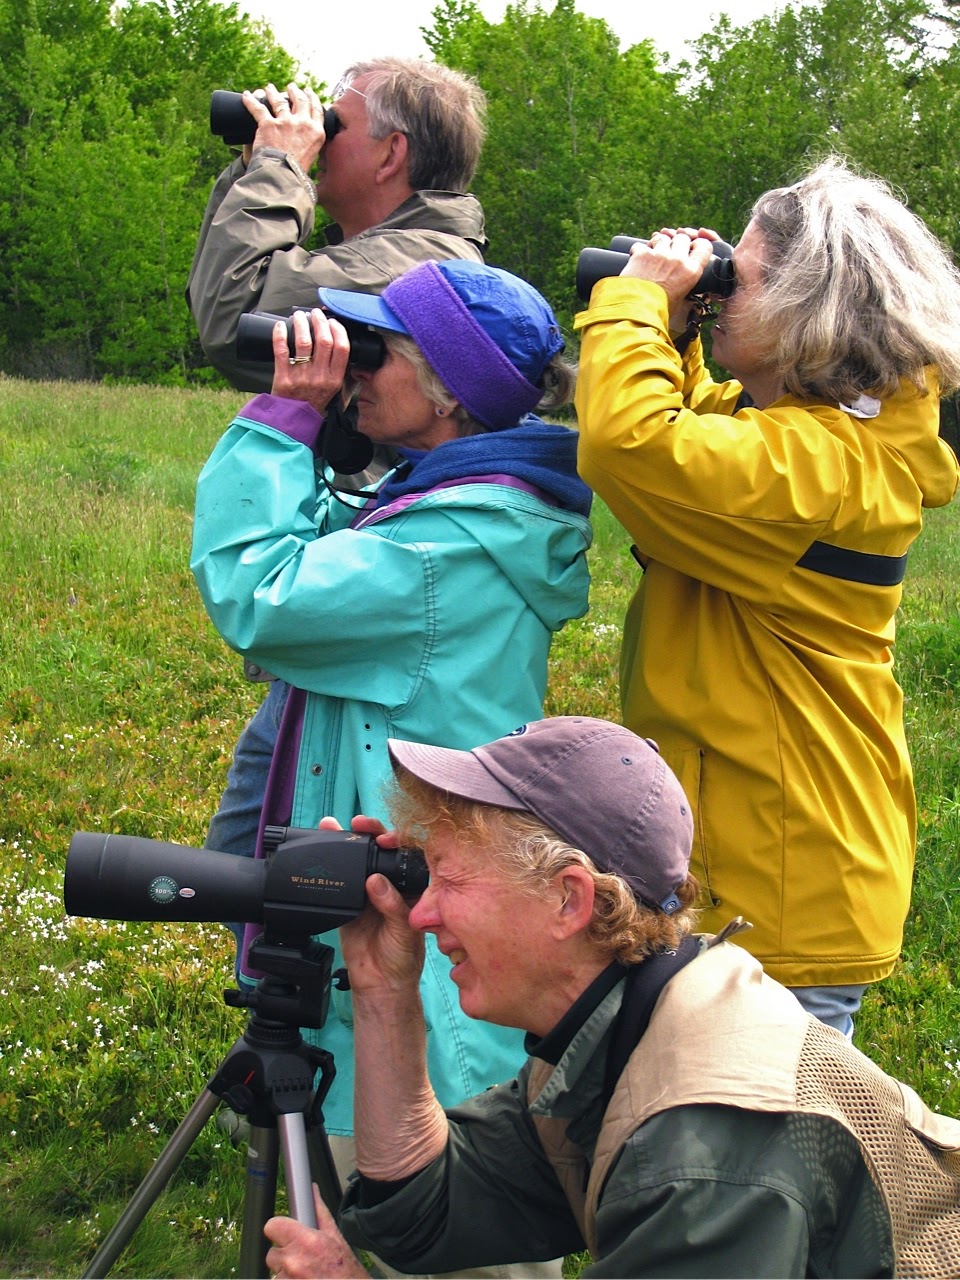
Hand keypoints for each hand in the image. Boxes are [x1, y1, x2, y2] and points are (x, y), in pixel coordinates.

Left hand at [243, 81, 328, 171]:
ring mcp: (285, 122)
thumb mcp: (312, 157)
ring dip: (273, 92)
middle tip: (291, 88)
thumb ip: (310, 145)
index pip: (317, 109)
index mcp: (316, 133)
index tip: (309, 92)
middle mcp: (302, 124)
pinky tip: (246, 96)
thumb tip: (307, 142)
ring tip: (270, 88)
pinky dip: (250, 101)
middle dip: (295, 91)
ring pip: (279, 100)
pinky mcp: (268, 124)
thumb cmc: (297, 173)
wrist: (283, 177)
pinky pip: (258, 108)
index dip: (312, 98)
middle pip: (300, 100)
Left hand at [265, 1185, 368, 1278]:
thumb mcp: (336, 1238)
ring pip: (275, 1273)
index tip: (285, 1234)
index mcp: (305, 1242)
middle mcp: (293, 1262)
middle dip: (285, 1256)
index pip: (272, 1226)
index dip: (278, 1229)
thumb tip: (312, 1191)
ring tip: (305, 1275)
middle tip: (303, 1260)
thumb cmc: (346, 1272)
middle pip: (272, 1253)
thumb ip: (319, 1212)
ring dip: (286, 1273)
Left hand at [270, 308, 350, 414]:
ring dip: (302, 324)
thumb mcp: (334, 390)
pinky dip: (280, 335)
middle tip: (315, 314)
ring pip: (304, 342)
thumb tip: (340, 343)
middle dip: (320, 322)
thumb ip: (338, 370)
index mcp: (334, 379)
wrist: (294, 422)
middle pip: (324, 341)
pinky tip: (281, 326)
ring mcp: (301, 377)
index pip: (342, 348)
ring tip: (299, 317)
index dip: (338, 330)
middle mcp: (320, 377)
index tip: (332, 321)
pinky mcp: (283, 378)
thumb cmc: (314, 403)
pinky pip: (281, 351)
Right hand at [317, 816, 425, 995]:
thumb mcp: (405, 930)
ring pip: (359, 860)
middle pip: (380, 850)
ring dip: (346, 841)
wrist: (380, 983)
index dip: (397, 838)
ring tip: (332, 826)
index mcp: (412, 886)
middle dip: (370, 832)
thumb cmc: (404, 957)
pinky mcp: (348, 901)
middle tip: (358, 824)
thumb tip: (375, 882)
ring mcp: (368, 891)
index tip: (385, 836)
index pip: (406, 853)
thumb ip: (392, 906)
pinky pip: (341, 880)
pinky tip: (322, 846)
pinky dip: (332, 864)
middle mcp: (390, 883)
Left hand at [621, 226, 717, 327]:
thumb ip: (684, 289)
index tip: (692, 247)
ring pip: (663, 237)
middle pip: (683, 237)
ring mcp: (659, 255)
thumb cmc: (659, 312)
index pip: (704, 247)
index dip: (698, 244)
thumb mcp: (680, 302)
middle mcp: (677, 260)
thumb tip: (683, 287)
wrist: (637, 313)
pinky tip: (638, 259)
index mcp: (691, 271)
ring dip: (658, 242)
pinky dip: (639, 250)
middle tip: (670, 251)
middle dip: (676, 241)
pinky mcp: (642, 254)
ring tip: (653, 254)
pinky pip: (641, 245)